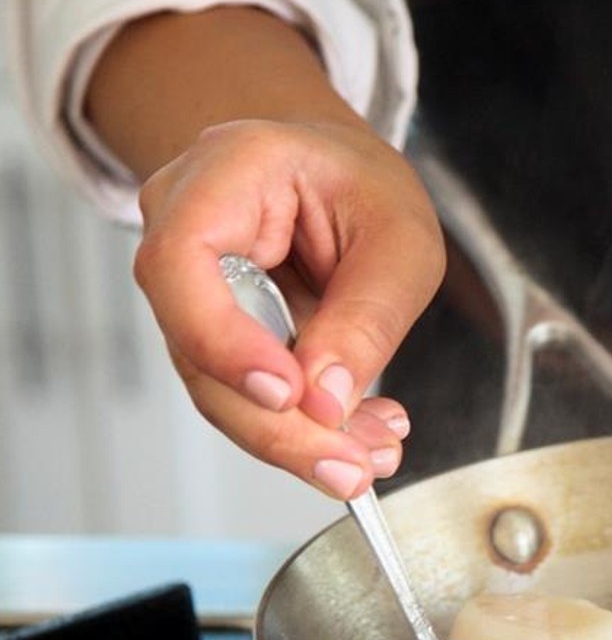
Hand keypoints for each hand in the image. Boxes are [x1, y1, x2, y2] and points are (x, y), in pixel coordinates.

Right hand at [132, 117, 445, 497]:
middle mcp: (185, 227)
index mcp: (227, 171)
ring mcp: (191, 287)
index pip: (181, 261)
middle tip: (348, 468)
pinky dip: (306, 427)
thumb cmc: (367, 188)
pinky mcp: (216, 335)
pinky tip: (360, 437)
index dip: (223, 341)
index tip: (287, 394)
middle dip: (278, 426)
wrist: (345, 179)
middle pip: (197, 348)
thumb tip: (326, 401)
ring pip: (220, 389)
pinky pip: (246, 394)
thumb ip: (367, 318)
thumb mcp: (402, 242)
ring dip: (299, 439)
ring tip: (371, 458)